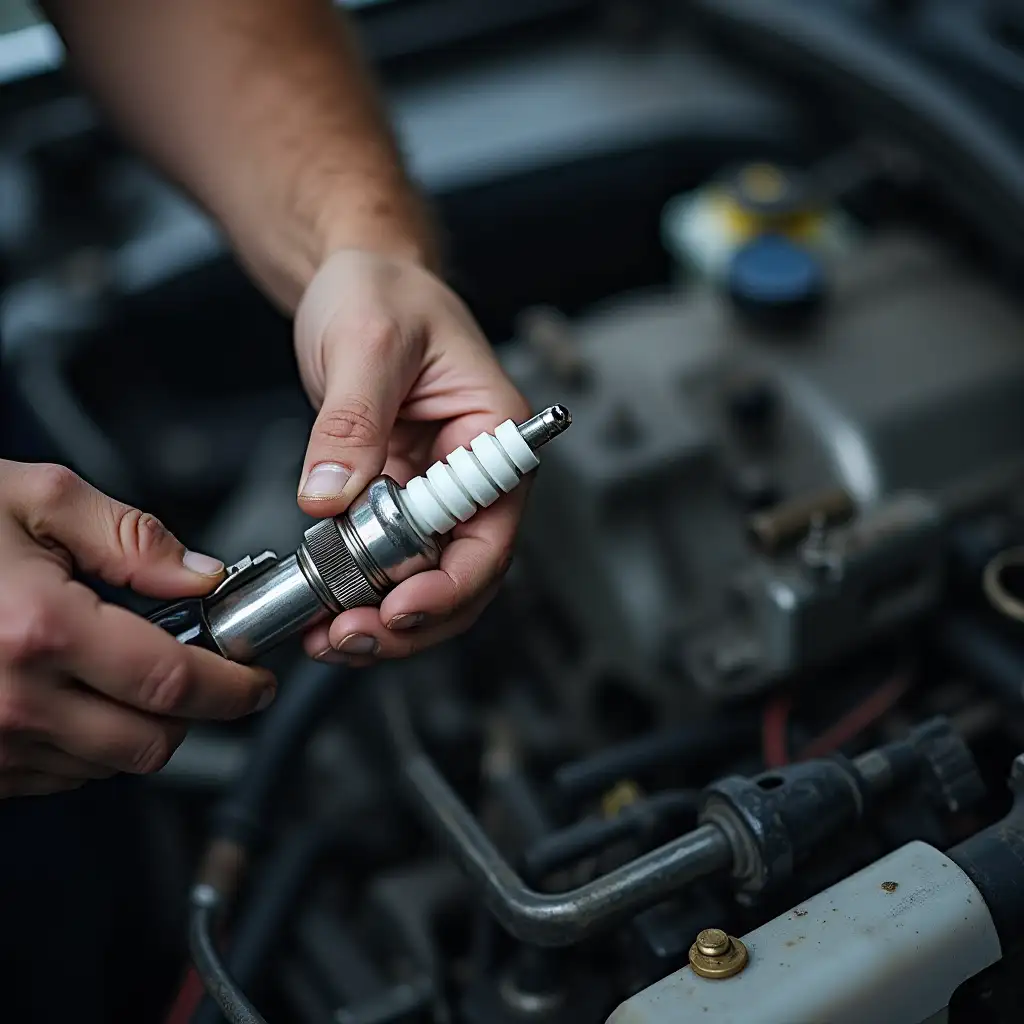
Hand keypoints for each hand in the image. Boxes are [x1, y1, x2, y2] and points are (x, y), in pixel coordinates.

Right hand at [0, 460, 275, 797]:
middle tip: (199, 669)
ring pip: (106, 765)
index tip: (255, 681)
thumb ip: (131, 537)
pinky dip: (81, 742)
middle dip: (193, 710)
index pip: (176, 682)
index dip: (234, 687)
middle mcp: (11, 702)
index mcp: (39, 630)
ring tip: (112, 666)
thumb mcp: (32, 499)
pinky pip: (53, 776)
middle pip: (153, 741)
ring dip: (134, 724)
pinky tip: (64, 691)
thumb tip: (201, 575)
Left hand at [293, 249, 530, 664]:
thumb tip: (331, 501)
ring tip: (329, 637)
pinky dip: (360, 590)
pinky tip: (324, 607)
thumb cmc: (383, 290)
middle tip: (350, 638)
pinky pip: (388, 559)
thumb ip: (351, 424)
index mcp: (494, 434)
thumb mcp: (367, 343)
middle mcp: (474, 473)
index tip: (398, 608)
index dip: (450, 584)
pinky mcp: (398, 497)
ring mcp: (436, 490)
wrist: (357, 277)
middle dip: (411, 619)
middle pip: (464, 574)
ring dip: (384, 618)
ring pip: (427, 578)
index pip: (491, 531)